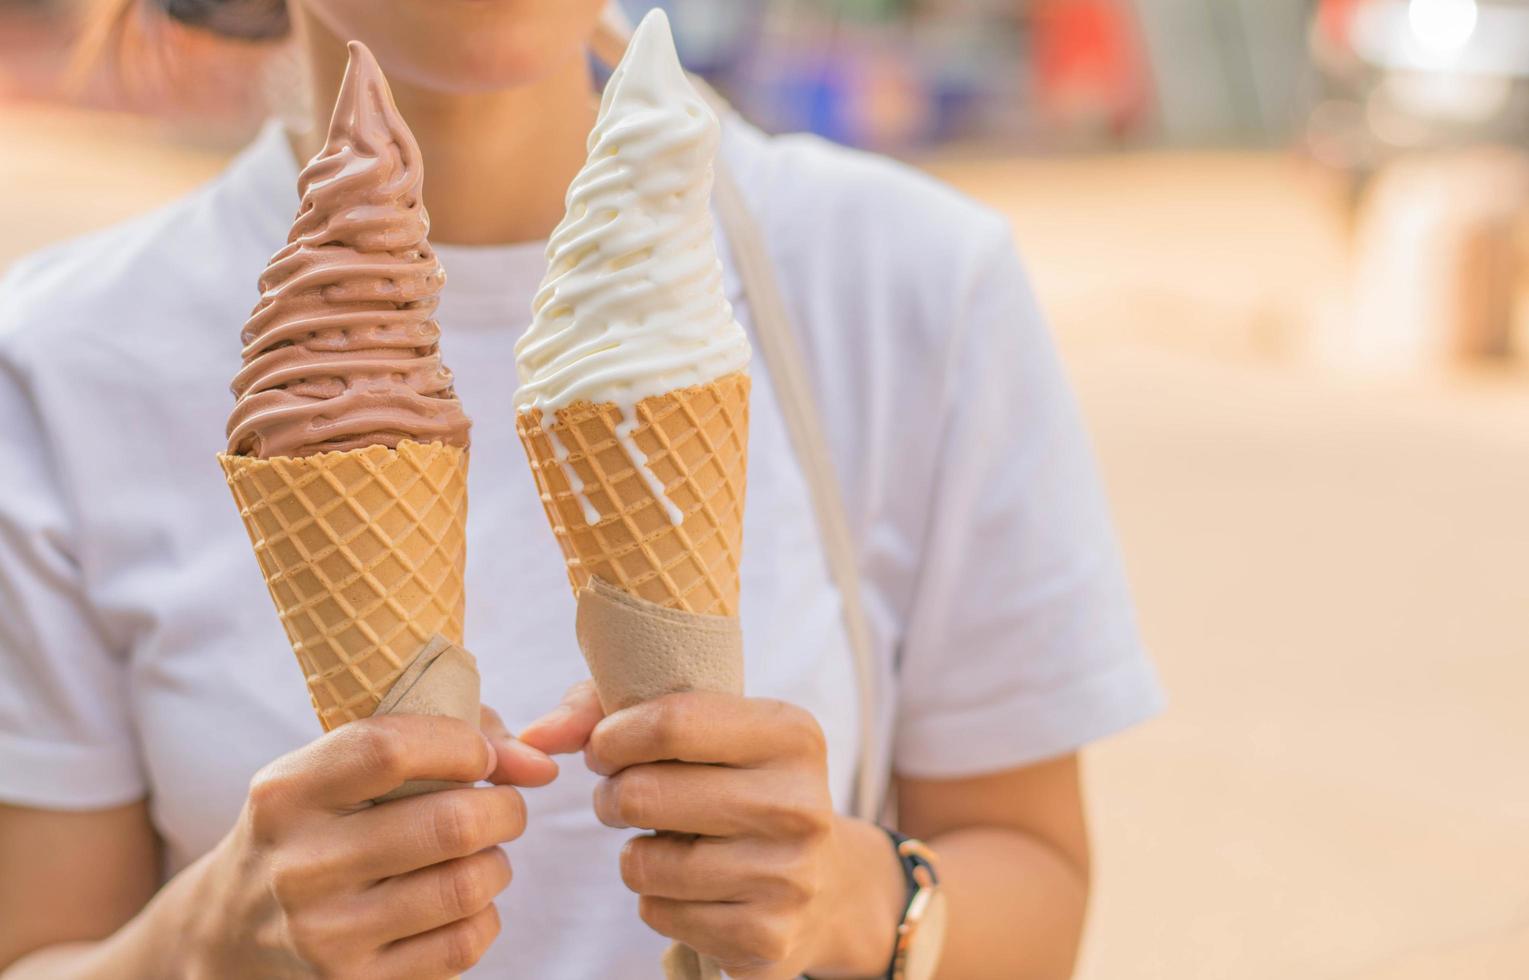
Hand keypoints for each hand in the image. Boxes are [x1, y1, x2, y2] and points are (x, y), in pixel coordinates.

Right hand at [178, 707, 556, 979]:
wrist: (231, 933)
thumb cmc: (317, 828)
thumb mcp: (338, 772)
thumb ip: (441, 739)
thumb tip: (540, 764)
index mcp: (287, 794)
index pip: (391, 748)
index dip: (462, 744)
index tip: (480, 756)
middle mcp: (299, 865)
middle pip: (451, 823)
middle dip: (504, 808)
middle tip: (501, 808)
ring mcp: (324, 934)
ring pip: (468, 886)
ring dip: (497, 864)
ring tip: (479, 855)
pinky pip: (464, 943)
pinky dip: (484, 916)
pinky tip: (460, 903)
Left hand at [521, 684, 902, 979]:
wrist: (826, 883)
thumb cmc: (735, 784)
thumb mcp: (697, 727)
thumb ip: (605, 709)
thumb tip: (532, 738)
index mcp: (792, 735)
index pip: (671, 721)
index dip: (613, 736)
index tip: (606, 748)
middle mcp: (800, 805)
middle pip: (644, 794)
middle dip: (613, 796)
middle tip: (625, 798)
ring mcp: (788, 878)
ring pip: (643, 862)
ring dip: (634, 853)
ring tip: (665, 842)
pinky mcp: (766, 939)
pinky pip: (657, 913)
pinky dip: (655, 899)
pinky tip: (690, 887)